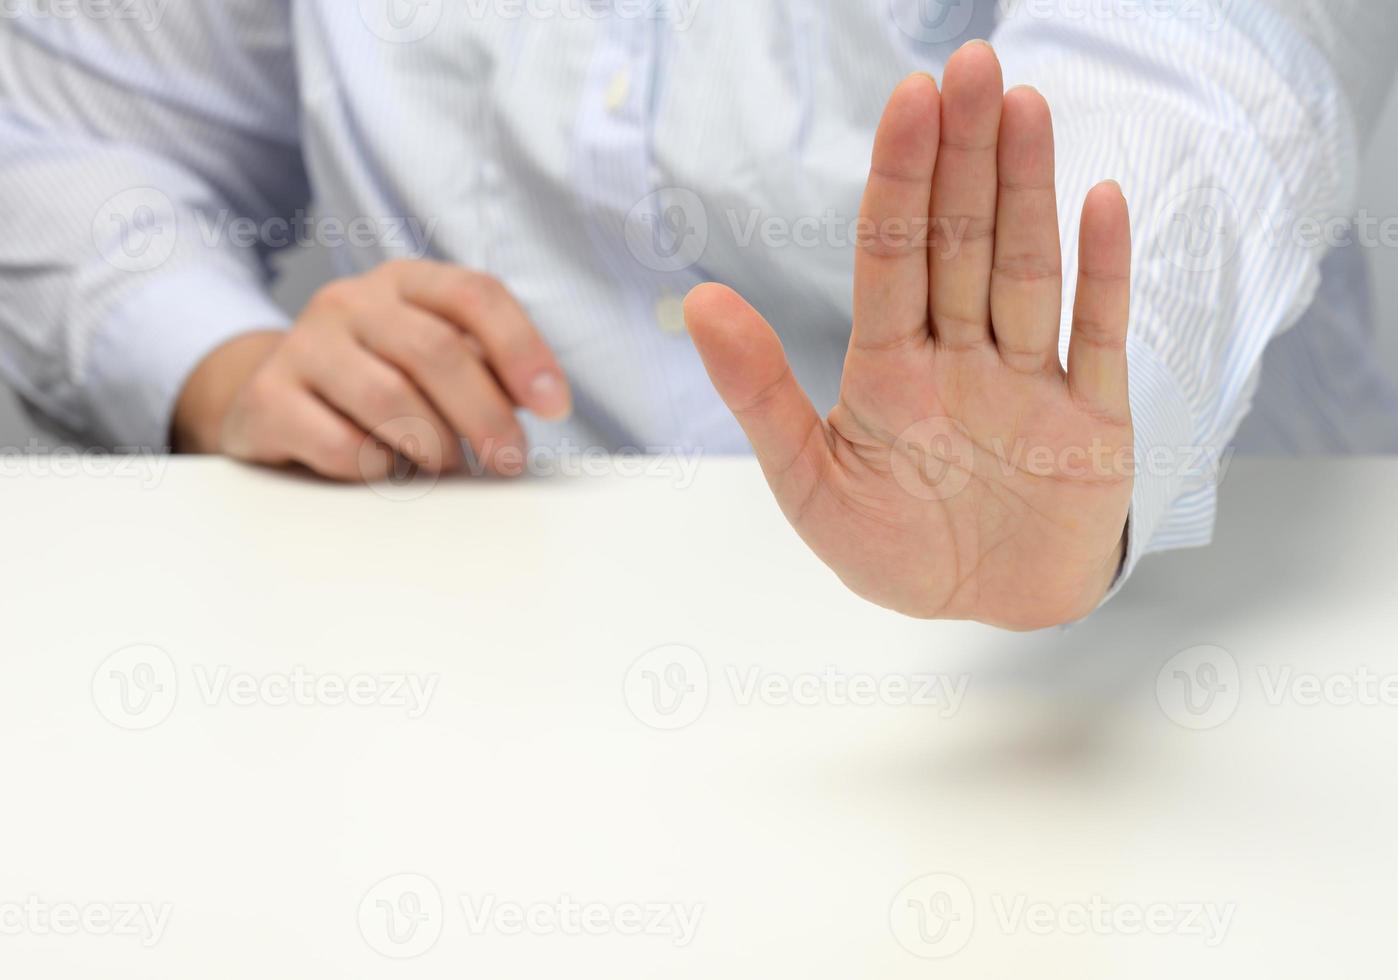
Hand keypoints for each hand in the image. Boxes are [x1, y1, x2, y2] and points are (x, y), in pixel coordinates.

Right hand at [173, 260, 570, 479]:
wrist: (274, 398)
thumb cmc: (378, 379)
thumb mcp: (434, 358)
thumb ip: (485, 367)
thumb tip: (538, 400)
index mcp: (404, 281)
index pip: (476, 295)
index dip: (523, 350)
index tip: (555, 407)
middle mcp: (350, 301)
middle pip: (437, 352)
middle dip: (487, 416)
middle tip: (509, 459)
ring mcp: (303, 345)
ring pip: (390, 401)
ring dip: (434, 447)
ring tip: (442, 465)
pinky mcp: (269, 399)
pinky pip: (343, 447)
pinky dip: (379, 469)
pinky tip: (383, 467)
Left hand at [685, 43, 1132, 629]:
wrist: (989, 612)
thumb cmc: (897, 550)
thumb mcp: (811, 485)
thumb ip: (761, 397)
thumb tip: (699, 301)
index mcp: (888, 370)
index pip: (892, 256)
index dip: (899, 180)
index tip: (908, 99)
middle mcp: (960, 358)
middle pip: (963, 244)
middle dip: (964, 157)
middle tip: (970, 67)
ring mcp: (1030, 381)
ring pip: (1029, 272)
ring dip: (1028, 192)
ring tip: (1024, 108)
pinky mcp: (1093, 419)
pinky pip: (1101, 338)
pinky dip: (1104, 276)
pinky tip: (1102, 203)